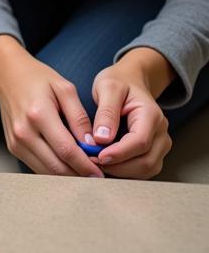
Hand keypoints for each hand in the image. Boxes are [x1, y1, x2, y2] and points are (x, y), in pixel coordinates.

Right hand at [0, 36, 102, 176]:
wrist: (7, 75)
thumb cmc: (37, 78)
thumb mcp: (65, 89)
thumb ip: (79, 117)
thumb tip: (92, 144)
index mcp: (38, 114)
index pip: (66, 150)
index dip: (86, 165)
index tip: (100, 173)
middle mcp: (23, 131)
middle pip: (56, 166)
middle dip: (79, 175)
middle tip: (96, 175)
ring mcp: (16, 141)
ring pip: (46, 172)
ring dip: (67, 175)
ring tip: (83, 170)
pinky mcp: (13, 147)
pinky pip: (37, 167)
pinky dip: (54, 169)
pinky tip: (67, 163)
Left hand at [89, 48, 172, 178]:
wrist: (131, 81)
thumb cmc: (118, 82)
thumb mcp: (107, 87)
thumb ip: (106, 112)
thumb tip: (102, 138)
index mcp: (151, 115)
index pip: (140, 142)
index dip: (119, 153)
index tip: (97, 157)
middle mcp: (161, 132)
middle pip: (146, 161)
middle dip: (118, 167)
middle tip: (91, 162)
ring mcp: (160, 143)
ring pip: (147, 170)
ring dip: (121, 172)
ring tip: (96, 164)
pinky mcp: (153, 151)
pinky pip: (143, 169)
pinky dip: (125, 171)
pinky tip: (106, 164)